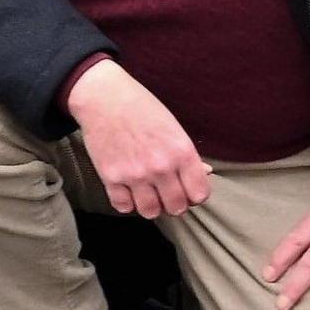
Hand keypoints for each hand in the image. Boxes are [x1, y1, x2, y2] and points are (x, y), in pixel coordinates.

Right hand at [65, 59, 212, 219]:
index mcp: (181, 152)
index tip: (187, 190)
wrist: (104, 97)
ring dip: (151, 206)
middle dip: (173, 203)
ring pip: (151, 212)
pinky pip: (124, 207)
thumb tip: (206, 173)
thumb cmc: (141, 108)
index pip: (199, 194)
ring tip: (147, 193)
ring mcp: (135, 174)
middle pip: (176, 207)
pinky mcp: (111, 178)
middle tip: (166, 193)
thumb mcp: (172, 127)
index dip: (194, 195)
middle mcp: (161, 167)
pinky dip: (127, 202)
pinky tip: (127, 190)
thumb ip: (188, 155)